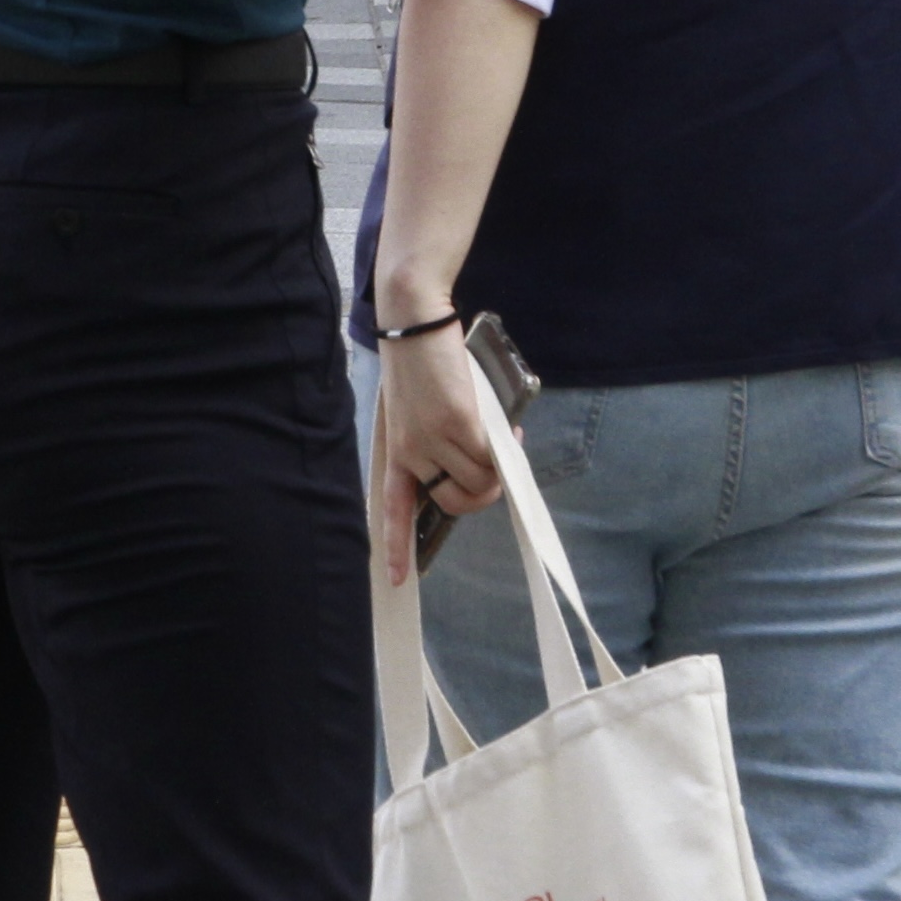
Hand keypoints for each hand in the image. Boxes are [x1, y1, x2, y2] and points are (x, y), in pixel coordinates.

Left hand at [368, 326, 508, 584]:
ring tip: (502, 442)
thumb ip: (436, 440)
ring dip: (499, 471)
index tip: (397, 580)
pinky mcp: (459, 424)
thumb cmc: (418, 360)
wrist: (413, 320)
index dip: (396, 547)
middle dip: (483, 494)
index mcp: (395, 450)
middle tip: (495, 469)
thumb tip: (480, 464)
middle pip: (456, 502)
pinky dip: (507, 450)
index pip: (392, 508)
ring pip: (479, 484)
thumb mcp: (416, 408)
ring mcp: (435, 440)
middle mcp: (412, 452)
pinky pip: (492, 459)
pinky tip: (508, 430)